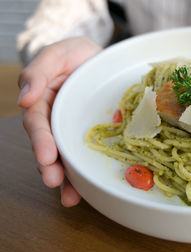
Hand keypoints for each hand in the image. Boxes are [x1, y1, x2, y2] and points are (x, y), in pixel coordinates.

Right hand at [18, 37, 101, 206]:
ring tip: (70, 195)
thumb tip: (24, 98)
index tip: (45, 156)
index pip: (38, 123)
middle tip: (54, 180)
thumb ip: (38, 71)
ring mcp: (73, 131)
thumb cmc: (78, 56)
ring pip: (65, 158)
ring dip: (66, 178)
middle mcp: (56, 121)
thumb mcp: (57, 54)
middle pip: (49, 146)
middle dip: (50, 166)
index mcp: (44, 102)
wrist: (104, 60)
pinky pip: (87, 156)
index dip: (40, 140)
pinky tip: (86, 191)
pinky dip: (85, 175)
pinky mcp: (91, 137)